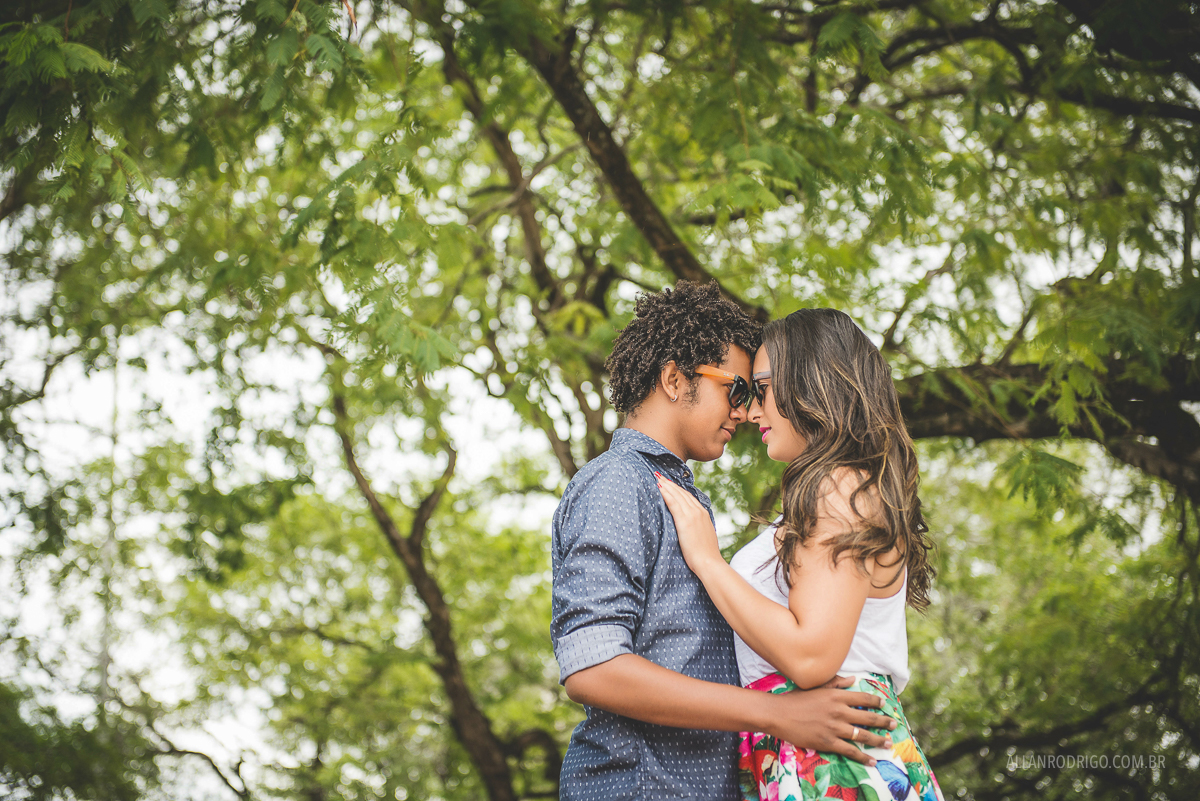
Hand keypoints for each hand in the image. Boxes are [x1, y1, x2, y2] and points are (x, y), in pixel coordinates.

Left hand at [655, 473, 722, 572]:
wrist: (709, 562)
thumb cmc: (705, 555)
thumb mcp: (703, 536)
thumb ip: (697, 528)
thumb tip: (690, 528)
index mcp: (704, 514)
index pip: (689, 497)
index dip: (678, 489)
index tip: (670, 483)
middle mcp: (698, 511)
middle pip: (682, 493)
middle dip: (670, 483)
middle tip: (660, 475)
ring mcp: (692, 515)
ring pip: (677, 495)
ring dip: (667, 485)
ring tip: (657, 478)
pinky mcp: (685, 521)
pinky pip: (673, 503)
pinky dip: (666, 493)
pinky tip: (659, 488)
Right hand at [767, 675, 896, 765]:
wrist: (779, 714)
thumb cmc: (796, 699)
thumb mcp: (816, 687)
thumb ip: (836, 683)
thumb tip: (853, 679)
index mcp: (836, 696)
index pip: (862, 698)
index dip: (876, 702)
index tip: (884, 705)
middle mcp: (839, 711)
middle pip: (868, 717)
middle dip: (883, 722)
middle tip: (894, 724)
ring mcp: (834, 728)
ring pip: (863, 735)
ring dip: (878, 740)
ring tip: (888, 743)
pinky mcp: (828, 742)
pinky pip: (850, 751)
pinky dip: (863, 757)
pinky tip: (872, 760)